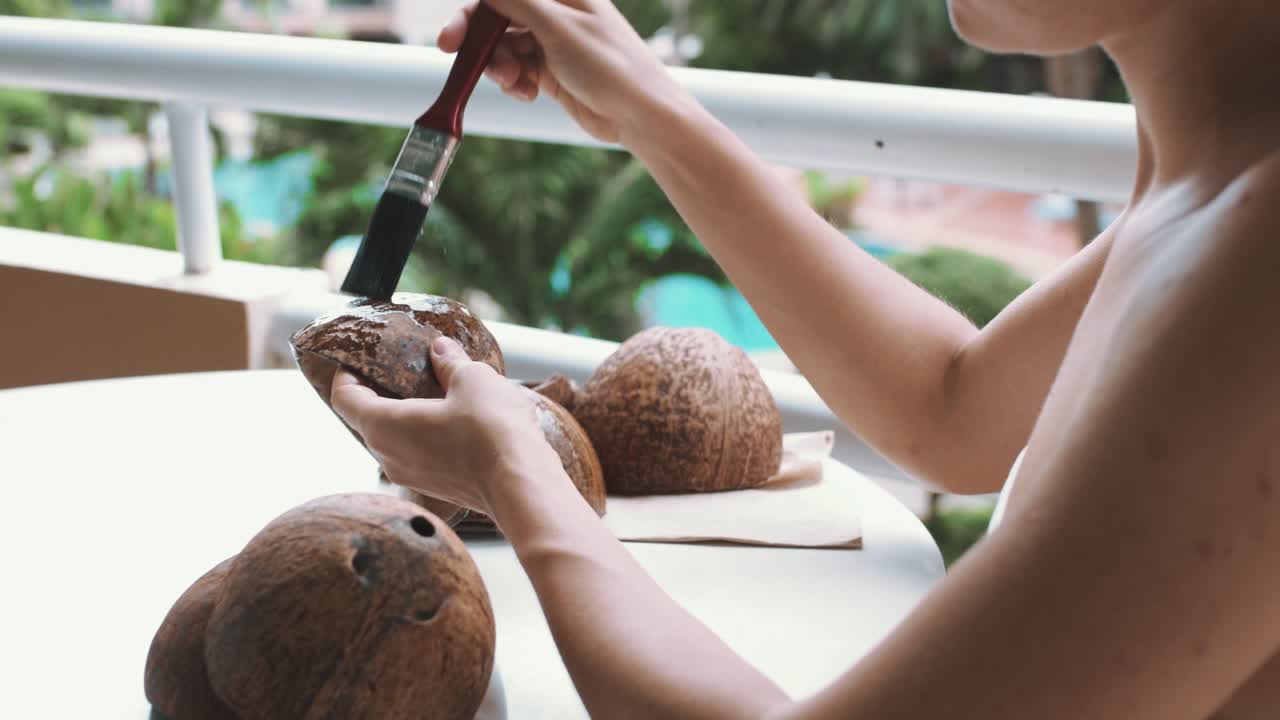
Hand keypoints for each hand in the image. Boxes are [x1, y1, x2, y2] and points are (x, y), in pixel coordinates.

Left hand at [330, 335, 563, 517]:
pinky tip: (451, 422)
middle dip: (378, 394)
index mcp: (384, 425)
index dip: (346, 376)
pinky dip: (422, 437)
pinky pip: (415, 456)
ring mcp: (410, 477)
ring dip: (403, 417)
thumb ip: (450, 362)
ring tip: (431, 395)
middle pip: (366, 420)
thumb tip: (440, 348)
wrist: (521, 485)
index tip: (361, 360)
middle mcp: (387, 456)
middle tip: (401, 370)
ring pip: (392, 441)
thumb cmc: (491, 430)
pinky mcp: (434, 489)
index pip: (344, 399)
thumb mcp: (472, 379)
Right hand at [439, 0, 694, 145]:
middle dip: (480, 40)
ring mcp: (552, 41)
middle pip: (497, 17)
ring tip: (515, 84)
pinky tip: (527, 93)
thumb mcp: (558, 27)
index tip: (451, 36)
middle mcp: (555, 11)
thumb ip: (516, 0)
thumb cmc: (611, 65)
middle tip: (457, 58)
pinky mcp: (551, 70)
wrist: (640, 115)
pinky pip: (516, 70)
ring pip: (503, 47)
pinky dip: (514, 82)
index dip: (474, 12)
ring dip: (499, 66)